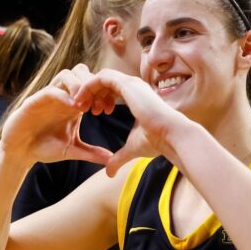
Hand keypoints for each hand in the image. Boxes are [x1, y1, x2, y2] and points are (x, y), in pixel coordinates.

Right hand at [0, 64, 114, 165]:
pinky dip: (63, 95)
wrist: (20, 153)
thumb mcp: (72, 150)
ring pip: (66, 74)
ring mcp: (48, 97)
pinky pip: (50, 90)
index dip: (103, 92)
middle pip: (81, 72)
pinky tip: (73, 107)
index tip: (108, 110)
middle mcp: (62, 96)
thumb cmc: (44, 149)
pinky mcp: (34, 101)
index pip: (91, 84)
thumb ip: (91, 153)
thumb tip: (111, 160)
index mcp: (73, 104)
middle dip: (92, 85)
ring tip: (84, 105)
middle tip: (97, 105)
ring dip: (79, 85)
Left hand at [71, 68, 188, 175]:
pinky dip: (88, 86)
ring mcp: (131, 83)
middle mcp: (134, 86)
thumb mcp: (132, 149)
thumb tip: (109, 173)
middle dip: (92, 93)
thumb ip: (118, 158)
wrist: (171, 136)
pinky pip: (100, 77)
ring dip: (87, 89)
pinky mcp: (126, 83)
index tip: (93, 113)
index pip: (114, 89)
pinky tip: (82, 101)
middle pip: (105, 81)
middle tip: (82, 108)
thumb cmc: (158, 141)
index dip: (101, 99)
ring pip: (101, 76)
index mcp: (137, 96)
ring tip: (80, 106)